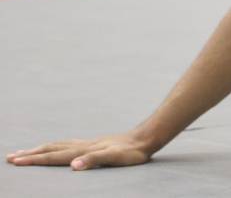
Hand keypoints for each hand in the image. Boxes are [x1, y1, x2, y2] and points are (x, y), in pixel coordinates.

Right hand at [6, 132, 152, 169]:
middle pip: (51, 149)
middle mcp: (83, 145)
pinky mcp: (94, 144)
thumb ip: (93, 160)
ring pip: (58, 145)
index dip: (34, 160)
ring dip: (40, 149)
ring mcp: (88, 143)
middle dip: (30, 154)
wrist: (145, 138)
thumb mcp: (114, 157)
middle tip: (10, 157)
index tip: (15, 161)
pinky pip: (68, 144)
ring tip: (26, 151)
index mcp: (84, 150)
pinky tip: (56, 148)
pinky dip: (55, 146)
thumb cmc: (131, 152)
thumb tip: (73, 165)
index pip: (54, 156)